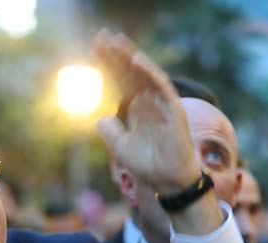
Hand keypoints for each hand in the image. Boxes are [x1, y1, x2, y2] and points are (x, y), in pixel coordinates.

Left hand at [91, 29, 199, 194]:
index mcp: (138, 107)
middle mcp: (150, 100)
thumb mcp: (121, 147)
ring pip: (145, 74)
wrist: (166, 180)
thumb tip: (99, 118)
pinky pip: (161, 86)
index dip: (109, 64)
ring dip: (130, 57)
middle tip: (100, 37)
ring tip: (116, 43)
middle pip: (131, 72)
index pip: (121, 80)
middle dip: (116, 55)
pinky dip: (149, 73)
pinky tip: (135, 61)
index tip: (94, 48)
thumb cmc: (148, 165)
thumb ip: (110, 132)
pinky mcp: (173, 109)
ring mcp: (162, 103)